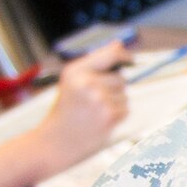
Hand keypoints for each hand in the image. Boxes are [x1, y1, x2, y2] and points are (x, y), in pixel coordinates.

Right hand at [31, 43, 130, 174]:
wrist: (56, 141)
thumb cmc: (66, 111)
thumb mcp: (72, 82)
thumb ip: (95, 64)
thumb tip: (119, 44)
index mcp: (75, 70)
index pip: (108, 55)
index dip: (123, 55)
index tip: (130, 58)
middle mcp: (86, 81)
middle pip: (120, 78)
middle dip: (114, 88)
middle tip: (95, 101)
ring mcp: (98, 98)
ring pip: (124, 95)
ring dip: (115, 104)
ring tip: (95, 112)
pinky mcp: (108, 114)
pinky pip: (125, 109)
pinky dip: (117, 116)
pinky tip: (100, 121)